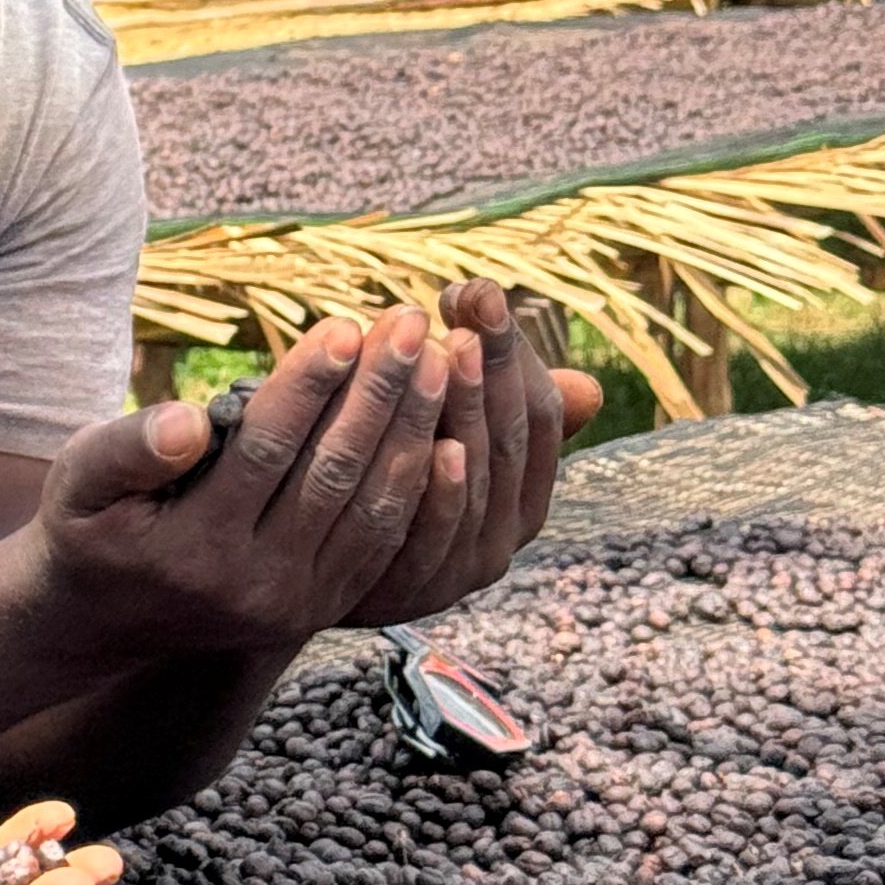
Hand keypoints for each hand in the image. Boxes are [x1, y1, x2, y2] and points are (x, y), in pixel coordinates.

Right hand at [20, 307, 452, 657]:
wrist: (105, 623)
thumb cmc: (89, 527)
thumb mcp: (77, 483)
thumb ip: (126, 449)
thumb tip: (189, 419)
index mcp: (194, 548)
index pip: (268, 448)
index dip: (310, 383)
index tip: (347, 324)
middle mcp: (255, 584)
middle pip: (333, 472)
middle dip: (380, 391)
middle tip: (412, 324)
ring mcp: (296, 603)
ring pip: (372, 506)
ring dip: (412, 429)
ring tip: (440, 361)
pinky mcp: (322, 607)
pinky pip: (385, 540)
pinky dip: (419, 484)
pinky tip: (445, 431)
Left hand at [342, 279, 602, 626]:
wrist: (296, 576)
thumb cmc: (369, 483)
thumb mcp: (429, 435)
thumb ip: (478, 400)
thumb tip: (588, 384)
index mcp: (520, 494)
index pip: (538, 413)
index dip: (513, 353)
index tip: (480, 293)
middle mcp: (502, 535)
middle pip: (510, 438)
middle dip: (493, 368)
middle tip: (470, 307)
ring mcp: (460, 566)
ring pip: (480, 479)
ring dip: (468, 411)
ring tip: (451, 351)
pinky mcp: (410, 591)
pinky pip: (442, 537)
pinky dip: (446, 492)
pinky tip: (442, 446)